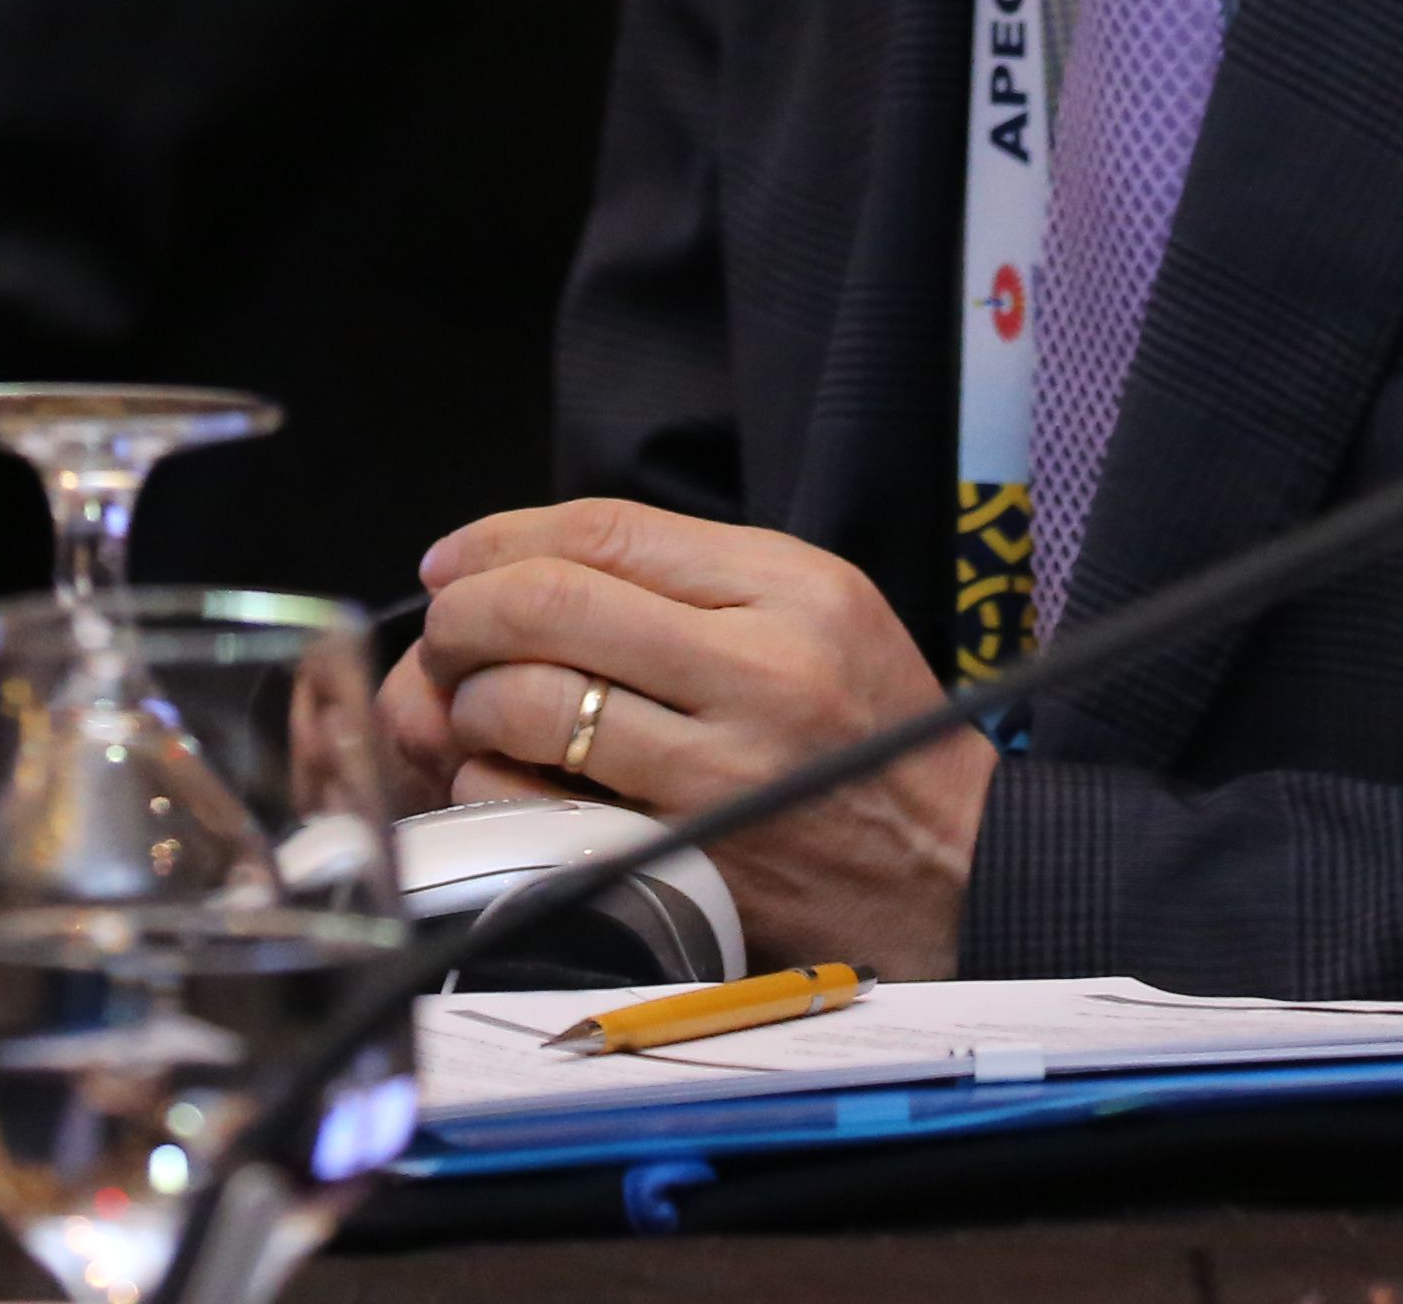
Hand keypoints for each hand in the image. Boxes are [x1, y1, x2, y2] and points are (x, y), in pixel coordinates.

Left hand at [382, 497, 992, 978]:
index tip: (454, 559)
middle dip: (464, 613)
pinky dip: (495, 784)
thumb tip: (530, 557)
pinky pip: (540, 807)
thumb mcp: (819, 606)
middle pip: (549, 607)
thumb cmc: (873, 732)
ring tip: (481, 704)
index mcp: (790, 592)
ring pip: (530, 706)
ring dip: (472, 700)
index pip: (605, 531)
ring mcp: (719, 778)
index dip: (502, 537)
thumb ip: (690, 571)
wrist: (956, 869)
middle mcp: (757, 675)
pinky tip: (511, 776)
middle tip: (446, 630)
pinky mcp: (687, 861)